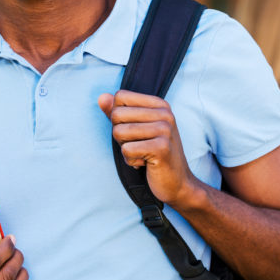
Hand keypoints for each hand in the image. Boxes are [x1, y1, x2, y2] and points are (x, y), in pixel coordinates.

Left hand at [99, 90, 204, 208]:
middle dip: (120, 135)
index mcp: (160, 105)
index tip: (135, 131)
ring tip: (143, 154)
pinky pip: (126, 150)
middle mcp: (165, 114)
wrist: (178, 183)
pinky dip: (130, 161)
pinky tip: (145, 163)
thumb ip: (118, 112)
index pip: (120, 96)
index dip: (118, 116)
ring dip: (125, 149)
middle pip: (117, 114)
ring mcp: (165, 130)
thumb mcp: (136, 130)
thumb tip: (101, 97)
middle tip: (139, 145)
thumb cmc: (154, 155)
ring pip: (119, 132)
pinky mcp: (161, 148)